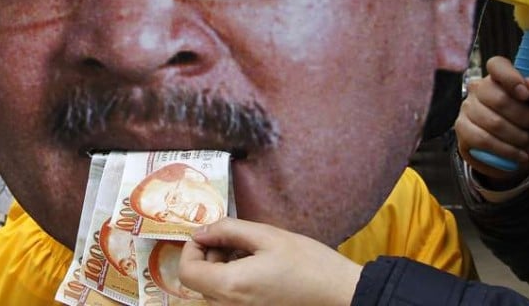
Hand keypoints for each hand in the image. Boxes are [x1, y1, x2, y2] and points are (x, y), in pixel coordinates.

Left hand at [178, 218, 360, 305]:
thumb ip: (228, 230)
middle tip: (237, 240)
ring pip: (214, 290)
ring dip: (223, 268)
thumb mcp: (267, 236)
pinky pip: (230, 299)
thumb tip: (201, 231)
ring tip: (252, 253)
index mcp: (230, 287)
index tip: (210, 235)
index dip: (192, 248)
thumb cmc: (308, 263)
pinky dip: (235, 281)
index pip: (186, 271)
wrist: (341, 295)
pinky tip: (258, 269)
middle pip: (200, 281)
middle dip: (211, 256)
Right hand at [455, 55, 528, 183]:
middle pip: (498, 98)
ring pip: (493, 122)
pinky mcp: (461, 128)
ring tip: (523, 141)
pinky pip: (483, 139)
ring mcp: (467, 107)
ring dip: (517, 137)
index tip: (525, 95)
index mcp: (500, 79)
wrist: (517, 158)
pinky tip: (517, 154)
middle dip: (523, 118)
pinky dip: (505, 150)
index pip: (497, 65)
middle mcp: (479, 89)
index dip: (511, 78)